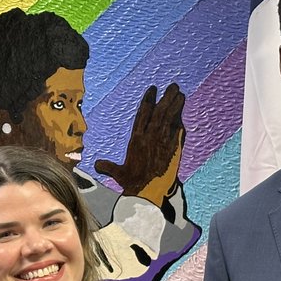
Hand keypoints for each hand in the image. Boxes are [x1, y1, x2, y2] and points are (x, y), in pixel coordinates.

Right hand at [93, 83, 185, 205]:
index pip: (142, 114)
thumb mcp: (118, 174)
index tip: (153, 89)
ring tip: (181, 94)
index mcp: (136, 139)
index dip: (148, 100)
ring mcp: (163, 143)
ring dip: (176, 106)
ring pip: (170, 119)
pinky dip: (180, 123)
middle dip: (166, 98)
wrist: (147, 193)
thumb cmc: (132, 184)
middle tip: (173, 86)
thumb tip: (97, 164)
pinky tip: (183, 115)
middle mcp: (149, 138)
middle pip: (159, 112)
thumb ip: (108, 166)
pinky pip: (177, 133)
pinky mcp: (173, 150)